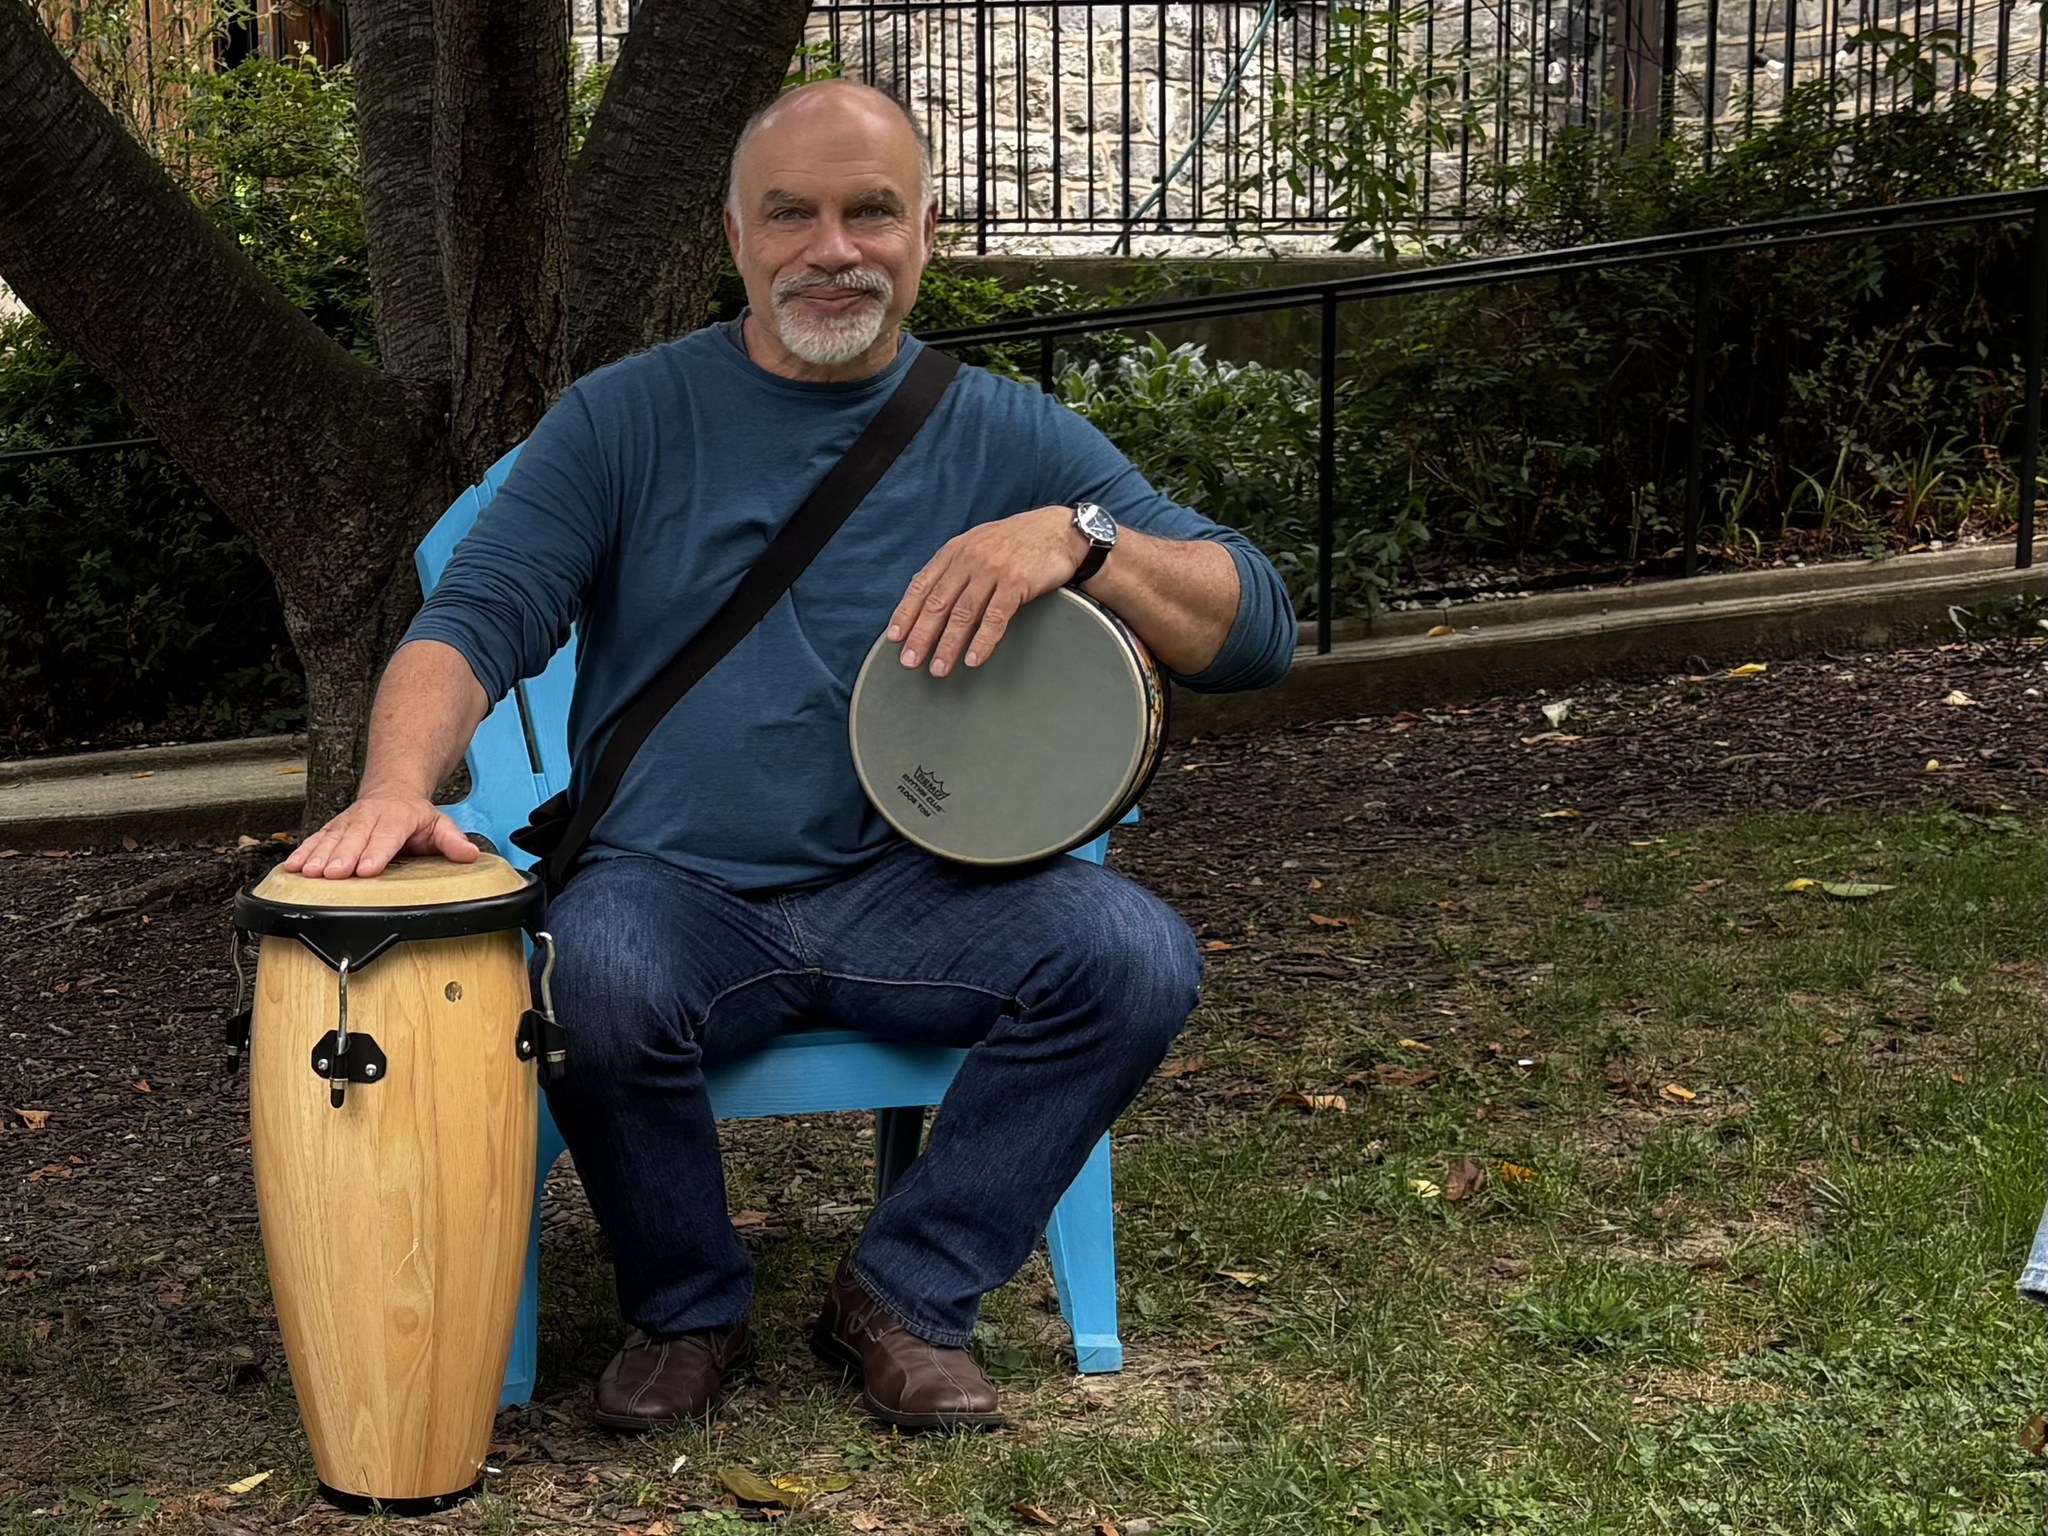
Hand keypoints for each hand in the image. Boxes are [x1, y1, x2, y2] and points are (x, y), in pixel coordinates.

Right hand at [282, 792, 479, 879]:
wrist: (392, 791)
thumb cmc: (415, 815)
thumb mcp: (439, 824)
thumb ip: (452, 840)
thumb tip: (470, 854)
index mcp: (397, 818)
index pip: (386, 836)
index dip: (376, 852)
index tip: (367, 868)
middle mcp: (369, 818)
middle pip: (354, 838)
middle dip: (342, 856)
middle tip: (333, 874)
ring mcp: (348, 822)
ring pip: (331, 838)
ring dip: (318, 856)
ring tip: (308, 872)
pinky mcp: (332, 829)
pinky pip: (315, 839)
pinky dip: (303, 852)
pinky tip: (292, 868)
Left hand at [886, 505, 1086, 676]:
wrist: (1057, 530)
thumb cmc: (1016, 541)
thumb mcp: (977, 545)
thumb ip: (954, 568)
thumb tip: (928, 598)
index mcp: (955, 552)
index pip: (922, 585)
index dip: (906, 613)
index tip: (895, 638)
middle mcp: (969, 559)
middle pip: (938, 603)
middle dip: (921, 635)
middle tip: (910, 661)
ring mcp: (993, 570)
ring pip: (963, 613)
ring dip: (948, 644)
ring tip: (939, 668)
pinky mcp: (1017, 583)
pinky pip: (995, 617)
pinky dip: (982, 640)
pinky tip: (973, 658)